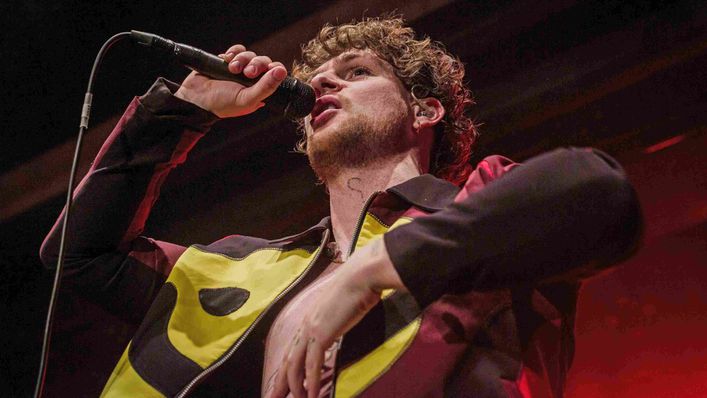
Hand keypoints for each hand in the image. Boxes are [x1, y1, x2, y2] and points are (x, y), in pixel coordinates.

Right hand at [175, 44, 287, 117]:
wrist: (195, 98)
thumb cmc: (222, 104)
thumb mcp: (247, 99)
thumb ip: (265, 87)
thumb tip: (282, 71)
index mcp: (260, 90)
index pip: (275, 75)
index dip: (274, 69)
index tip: (270, 69)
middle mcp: (252, 79)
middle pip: (263, 61)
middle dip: (256, 64)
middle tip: (247, 73)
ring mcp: (240, 69)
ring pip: (250, 54)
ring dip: (242, 59)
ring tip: (232, 68)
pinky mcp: (227, 60)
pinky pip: (237, 50)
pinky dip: (234, 52)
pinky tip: (226, 59)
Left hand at [266, 239, 405, 397]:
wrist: (361, 276)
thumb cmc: (357, 286)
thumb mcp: (342, 305)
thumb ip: (337, 316)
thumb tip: (343, 322)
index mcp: (310, 319)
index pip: (293, 349)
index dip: (287, 368)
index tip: (283, 384)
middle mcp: (306, 325)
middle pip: (288, 360)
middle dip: (280, 383)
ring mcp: (311, 329)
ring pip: (295, 365)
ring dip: (295, 387)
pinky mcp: (321, 333)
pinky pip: (312, 364)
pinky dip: (310, 381)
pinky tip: (310, 394)